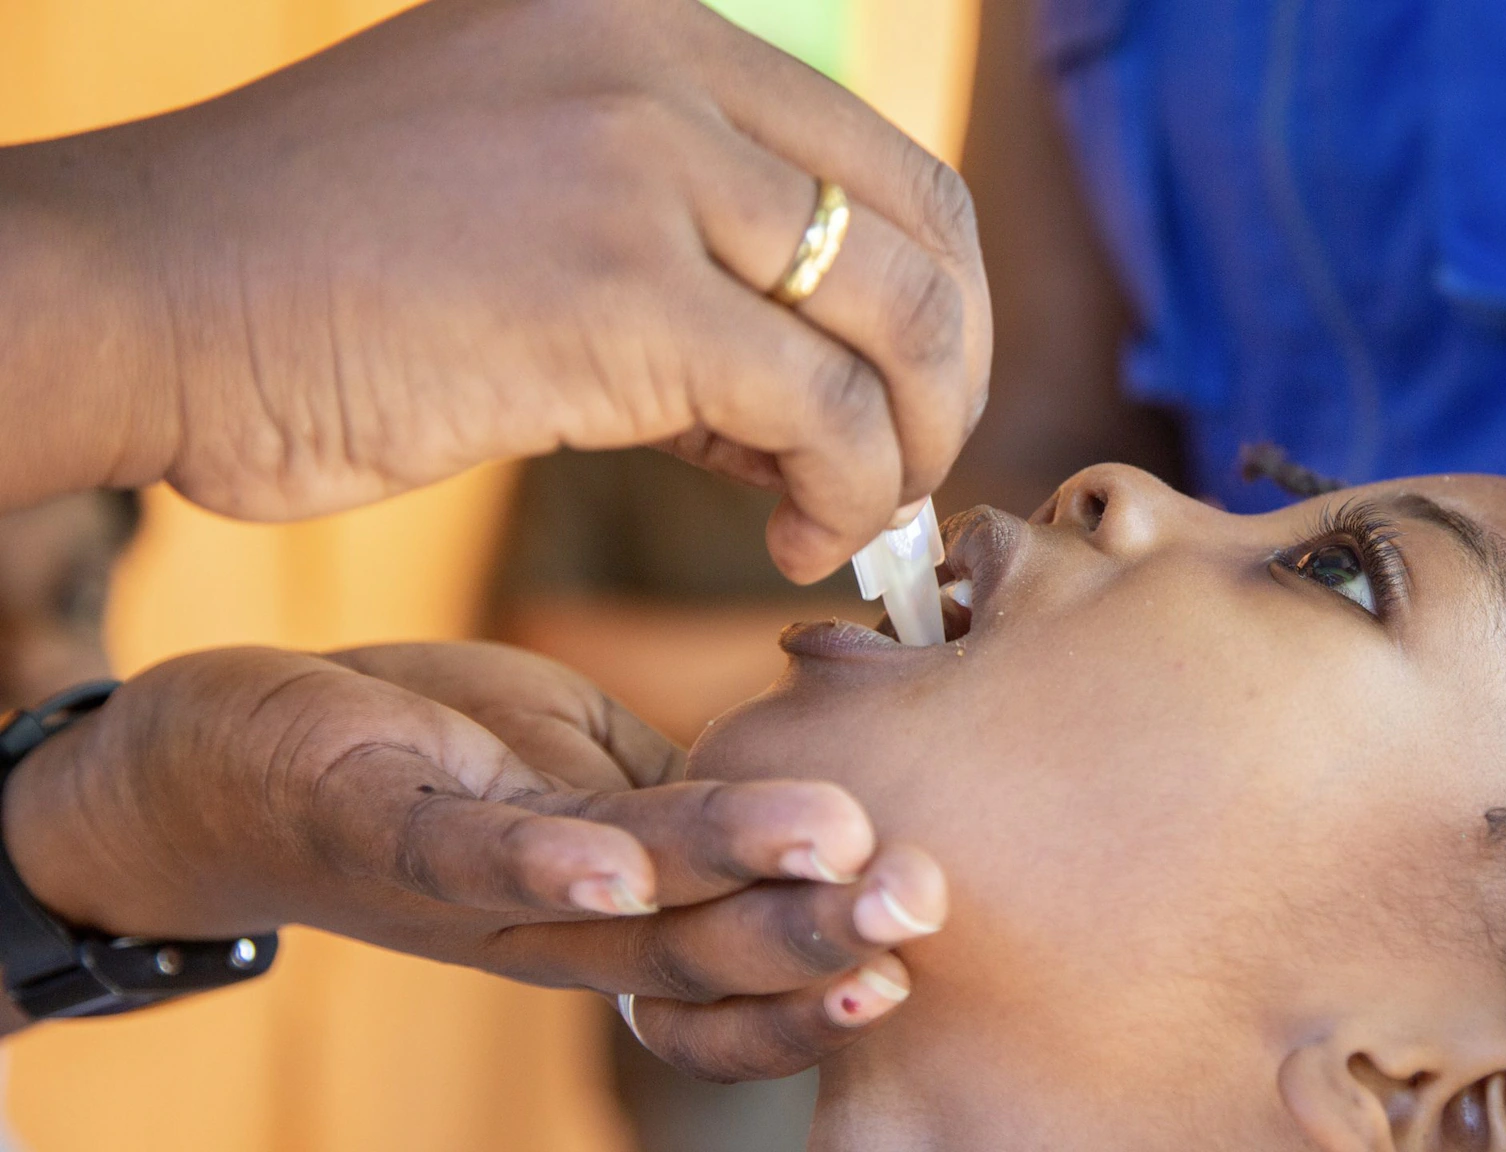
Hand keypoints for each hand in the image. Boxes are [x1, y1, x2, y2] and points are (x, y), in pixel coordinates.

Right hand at [0, 0, 989, 583]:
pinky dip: (846, 491)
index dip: (932, 301)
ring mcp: (643, 166)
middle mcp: (664, 68)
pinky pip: (820, 409)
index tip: (905, 400)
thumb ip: (686, 263)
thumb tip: (823, 396)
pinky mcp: (618, 294)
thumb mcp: (534, 207)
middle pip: (919, 234)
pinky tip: (790, 538)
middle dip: (944, 377)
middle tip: (906, 473)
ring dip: (905, 446)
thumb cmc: (317, 276)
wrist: (143, 299)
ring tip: (841, 520)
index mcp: (651, 27)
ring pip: (893, 321)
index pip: (883, 164)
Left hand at [1, 643, 948, 1078]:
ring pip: (621, 904)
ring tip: (837, 854)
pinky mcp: (381, 823)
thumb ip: (687, 793)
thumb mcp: (584, 763)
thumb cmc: (428, 754)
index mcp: (619, 912)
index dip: (820, 977)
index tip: (930, 937)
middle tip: (926, 900)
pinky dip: (547, 861)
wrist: (220, 761)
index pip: (733, 968)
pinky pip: (470, 853)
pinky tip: (617, 859)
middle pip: (704, 948)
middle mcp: (558, 929)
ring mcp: (471, 888)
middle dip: (820, 932)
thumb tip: (813, 788)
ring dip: (731, 886)